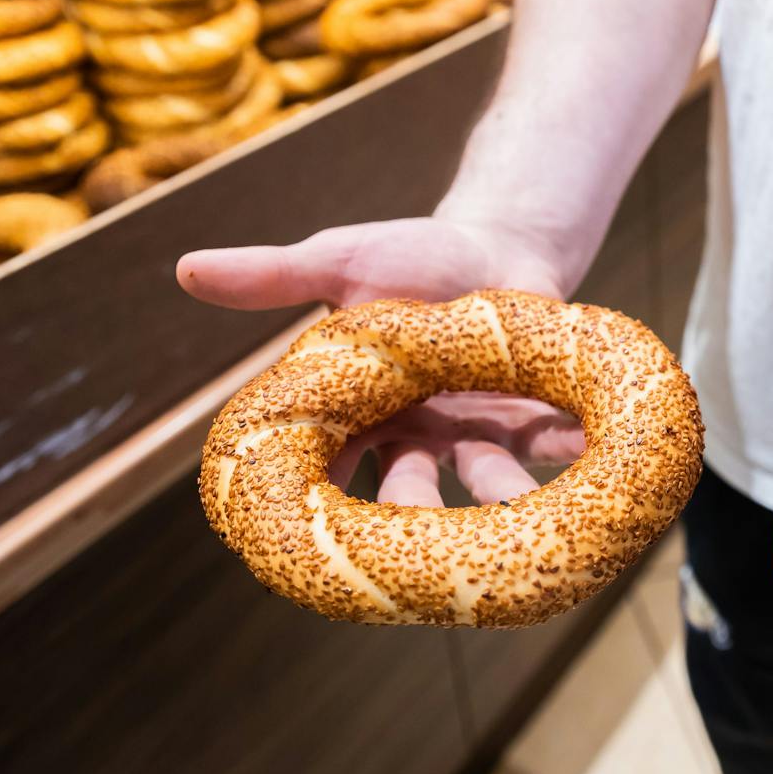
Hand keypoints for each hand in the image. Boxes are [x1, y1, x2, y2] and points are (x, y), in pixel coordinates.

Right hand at [178, 215, 585, 504]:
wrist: (494, 241)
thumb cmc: (409, 259)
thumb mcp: (339, 261)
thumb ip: (272, 277)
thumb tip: (184, 268)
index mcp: (366, 411)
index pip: (331, 467)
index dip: (319, 504)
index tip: (313, 532)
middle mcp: (422, 434)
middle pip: (411, 489)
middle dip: (416, 515)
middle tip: (420, 531)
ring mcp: (480, 428)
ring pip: (487, 476)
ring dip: (503, 494)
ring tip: (523, 507)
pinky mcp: (535, 412)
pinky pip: (556, 440)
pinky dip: (572, 448)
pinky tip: (588, 452)